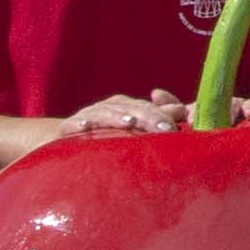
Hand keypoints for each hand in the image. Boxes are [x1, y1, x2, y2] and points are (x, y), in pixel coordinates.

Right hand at [63, 93, 188, 139]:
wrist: (67, 143)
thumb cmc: (107, 137)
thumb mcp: (134, 128)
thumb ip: (158, 118)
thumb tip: (182, 110)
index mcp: (126, 107)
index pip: (147, 106)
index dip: (162, 113)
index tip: (174, 127)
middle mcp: (109, 108)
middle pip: (131, 108)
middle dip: (148, 117)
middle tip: (164, 129)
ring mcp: (88, 117)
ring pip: (105, 114)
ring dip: (117, 117)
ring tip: (130, 123)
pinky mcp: (67, 129)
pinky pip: (72, 125)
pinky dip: (79, 125)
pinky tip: (85, 128)